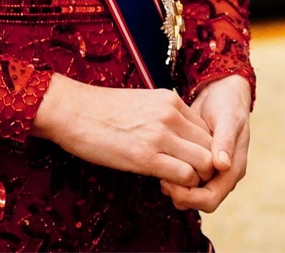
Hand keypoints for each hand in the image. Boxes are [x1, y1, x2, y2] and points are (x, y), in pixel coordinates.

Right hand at [33, 73, 213, 187]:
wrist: (72, 110)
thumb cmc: (102, 110)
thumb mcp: (141, 103)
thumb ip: (164, 116)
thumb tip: (178, 138)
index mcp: (170, 99)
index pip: (207, 130)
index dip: (201, 149)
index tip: (185, 159)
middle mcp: (170, 114)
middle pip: (211, 146)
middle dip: (204, 166)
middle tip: (185, 175)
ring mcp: (160, 134)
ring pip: (204, 162)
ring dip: (195, 178)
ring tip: (174, 180)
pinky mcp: (147, 156)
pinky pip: (185, 176)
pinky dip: (180, 185)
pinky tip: (161, 182)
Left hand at [159, 74, 250, 212]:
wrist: (222, 91)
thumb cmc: (227, 104)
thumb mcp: (227, 119)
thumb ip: (225, 142)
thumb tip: (222, 166)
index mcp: (232, 169)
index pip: (210, 199)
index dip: (190, 197)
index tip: (169, 184)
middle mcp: (221, 174)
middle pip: (198, 200)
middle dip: (179, 194)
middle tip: (159, 180)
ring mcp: (209, 168)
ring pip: (190, 190)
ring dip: (174, 185)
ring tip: (157, 171)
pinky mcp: (197, 158)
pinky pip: (185, 175)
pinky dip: (173, 172)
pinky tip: (160, 160)